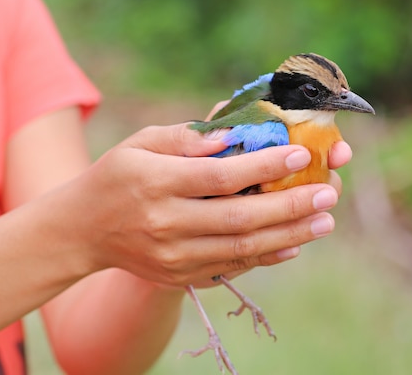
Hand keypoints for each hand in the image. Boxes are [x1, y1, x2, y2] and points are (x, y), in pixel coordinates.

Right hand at [59, 123, 349, 287]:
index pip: (219, 176)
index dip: (264, 167)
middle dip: (290, 205)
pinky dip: (266, 256)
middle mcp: (166, 223)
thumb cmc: (116, 176)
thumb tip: (234, 136)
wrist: (83, 230)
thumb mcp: (140, 143)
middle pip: (239, 217)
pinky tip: (294, 244)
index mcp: (155, 183)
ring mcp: (174, 256)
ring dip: (289, 234)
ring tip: (324, 221)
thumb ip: (186, 138)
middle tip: (328, 192)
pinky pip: (232, 267)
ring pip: (242, 247)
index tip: (300, 156)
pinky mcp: (180, 275)